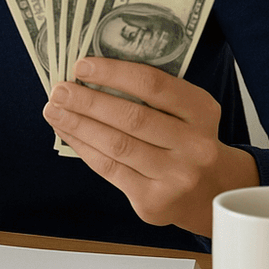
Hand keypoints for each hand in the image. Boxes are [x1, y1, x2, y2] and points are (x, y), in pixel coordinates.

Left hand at [42, 56, 258, 237]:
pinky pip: (110, 169)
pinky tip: (67, 133)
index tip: (82, 66)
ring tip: (53, 110)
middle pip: (131, 118)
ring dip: (78, 125)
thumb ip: (153, 94)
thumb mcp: (188, 111)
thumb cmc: (188, 140)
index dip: (114, 73)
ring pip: (116, 145)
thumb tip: (92, 75)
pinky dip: (84, 148)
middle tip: (59, 90)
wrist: (214, 192)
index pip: (153, 85)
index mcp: (202, 111)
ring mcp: (175, 177)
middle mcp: (194, 146)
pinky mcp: (154, 202)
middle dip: (88, 101)